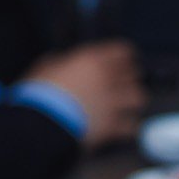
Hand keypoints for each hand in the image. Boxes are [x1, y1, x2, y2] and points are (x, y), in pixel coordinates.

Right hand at [24, 39, 146, 149]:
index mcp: (92, 60)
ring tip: (123, 104)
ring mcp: (114, 104)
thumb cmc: (39, 91)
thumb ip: (62, 62)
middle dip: (128, 78)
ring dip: (131, 100)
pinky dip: (129, 125)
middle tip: (120, 82)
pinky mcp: (115, 126)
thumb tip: (65, 61)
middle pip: (134, 75)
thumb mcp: (46, 67)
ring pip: (139, 98)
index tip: (120, 60)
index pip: (122, 51)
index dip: (122, 56)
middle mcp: (109, 79)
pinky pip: (133, 125)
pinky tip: (120, 125)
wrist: (42, 122)